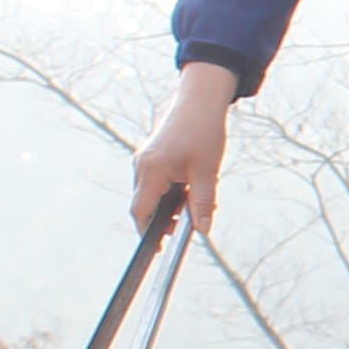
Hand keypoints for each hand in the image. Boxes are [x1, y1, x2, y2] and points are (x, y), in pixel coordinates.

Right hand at [134, 65, 234, 236]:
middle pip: (144, 205)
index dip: (147, 233)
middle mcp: (141, 166)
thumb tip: (203, 231)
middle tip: (185, 227)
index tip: (159, 248)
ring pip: (151, 194)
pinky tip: (191, 188)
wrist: (200, 99)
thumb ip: (203, 203)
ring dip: (169, 205)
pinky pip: (156, 181)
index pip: (141, 212)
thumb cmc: (203, 131)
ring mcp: (144, 160)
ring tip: (195, 203)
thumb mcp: (207, 171)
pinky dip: (170, 191)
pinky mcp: (151, 155)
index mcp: (151, 171)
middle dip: (163, 220)